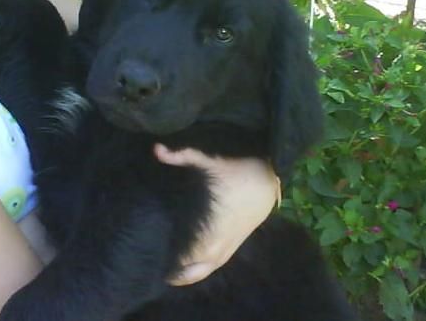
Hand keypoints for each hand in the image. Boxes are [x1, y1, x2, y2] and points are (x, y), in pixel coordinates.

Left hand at [154, 144, 281, 285]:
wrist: (269, 176)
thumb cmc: (238, 170)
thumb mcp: (210, 161)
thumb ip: (182, 156)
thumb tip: (156, 149)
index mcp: (216, 224)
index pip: (195, 252)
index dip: (180, 263)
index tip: (162, 268)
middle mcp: (225, 237)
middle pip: (204, 265)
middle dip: (185, 274)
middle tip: (166, 277)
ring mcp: (234, 239)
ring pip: (215, 264)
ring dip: (197, 272)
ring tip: (178, 277)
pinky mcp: (240, 236)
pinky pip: (224, 258)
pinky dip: (210, 265)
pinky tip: (200, 266)